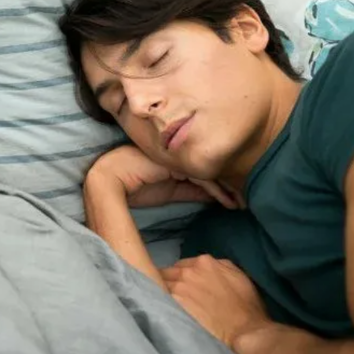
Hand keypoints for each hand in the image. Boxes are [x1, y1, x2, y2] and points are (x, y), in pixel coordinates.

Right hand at [86, 145, 239, 208]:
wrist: (108, 181)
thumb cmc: (136, 187)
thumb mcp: (171, 190)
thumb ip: (191, 189)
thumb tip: (214, 195)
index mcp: (178, 154)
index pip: (204, 165)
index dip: (221, 180)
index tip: (237, 195)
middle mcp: (179, 151)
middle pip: (209, 166)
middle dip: (227, 183)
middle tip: (244, 199)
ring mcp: (177, 155)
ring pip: (207, 170)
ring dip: (225, 188)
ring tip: (239, 202)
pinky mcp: (173, 162)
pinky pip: (199, 175)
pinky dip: (214, 190)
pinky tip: (226, 201)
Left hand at [161, 254, 272, 349]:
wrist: (245, 332)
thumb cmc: (247, 307)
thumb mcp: (238, 276)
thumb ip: (219, 267)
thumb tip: (205, 267)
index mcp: (204, 262)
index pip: (181, 265)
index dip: (180, 277)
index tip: (182, 287)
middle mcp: (187, 272)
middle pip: (167, 274)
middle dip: (169, 283)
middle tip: (174, 298)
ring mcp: (177, 288)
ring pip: (159, 286)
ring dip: (162, 294)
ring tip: (166, 307)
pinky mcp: (172, 305)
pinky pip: (158, 301)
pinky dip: (159, 305)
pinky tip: (164, 314)